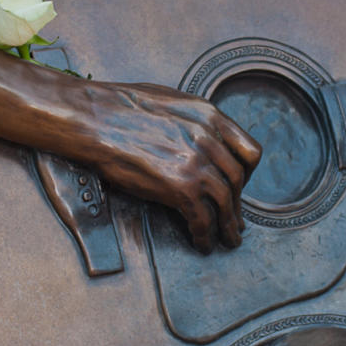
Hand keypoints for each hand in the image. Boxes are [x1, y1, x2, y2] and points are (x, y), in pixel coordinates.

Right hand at [85, 82, 260, 252]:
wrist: (96, 118)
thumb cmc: (121, 107)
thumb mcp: (172, 102)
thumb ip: (194, 122)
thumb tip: (199, 139)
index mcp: (211, 117)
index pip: (249, 151)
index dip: (248, 174)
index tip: (241, 186)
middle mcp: (210, 140)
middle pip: (237, 181)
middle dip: (238, 205)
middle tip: (236, 220)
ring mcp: (197, 165)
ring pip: (225, 204)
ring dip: (228, 226)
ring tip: (228, 239)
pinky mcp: (180, 188)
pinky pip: (202, 220)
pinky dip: (205, 236)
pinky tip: (202, 243)